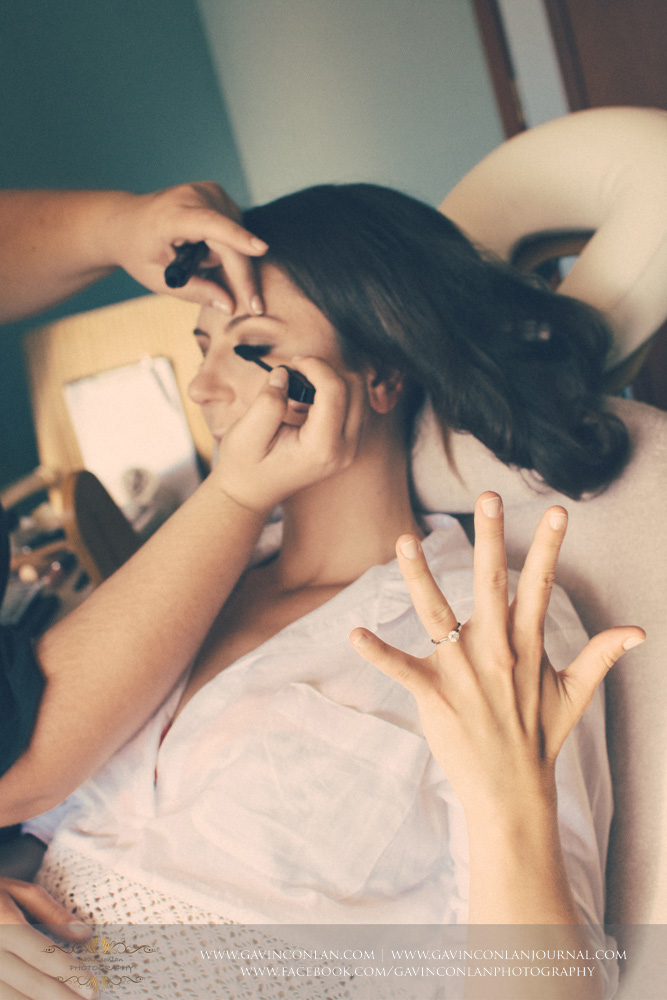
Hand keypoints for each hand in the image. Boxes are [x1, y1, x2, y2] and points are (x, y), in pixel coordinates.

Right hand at [0, 876, 95, 998]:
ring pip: (11, 997)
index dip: (67, 972)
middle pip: (30, 981)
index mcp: (4, 924)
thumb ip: (52, 913)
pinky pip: (1, 999)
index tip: (91, 987)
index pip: (41, 953)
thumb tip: (85, 933)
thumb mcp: (21, 892)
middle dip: (61, 996)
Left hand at [104, 182, 267, 312]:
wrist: (126, 221)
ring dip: (226, 260)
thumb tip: (230, 306)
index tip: (261, 249)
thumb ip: (196, 291)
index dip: (237, 238)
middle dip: (243, 276)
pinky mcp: (217, 194)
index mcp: (171, 215)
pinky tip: (203, 251)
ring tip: (197, 263)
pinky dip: (226, 247)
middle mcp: (193, 196)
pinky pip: (235, 230)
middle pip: (230, 241)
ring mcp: (208, 191)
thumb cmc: (139, 250)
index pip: (210, 224)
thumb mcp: (159, 279)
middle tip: (255, 307)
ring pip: (236, 238)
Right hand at [212, 358, 364, 512]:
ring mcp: (350, 449)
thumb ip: (268, 402)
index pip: (335, 391)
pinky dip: (335, 392)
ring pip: (360, 394)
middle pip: (356, 389)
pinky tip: (309, 400)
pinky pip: (354, 405)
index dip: (315, 366)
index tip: (292, 363)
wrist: (251, 492)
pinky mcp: (348, 443)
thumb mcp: (246, 434)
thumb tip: (285, 374)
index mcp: (322, 448)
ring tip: (301, 387)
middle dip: (327, 370)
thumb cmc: (246, 465)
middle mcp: (344, 450)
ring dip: (332, 380)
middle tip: (296, 371)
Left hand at [350, 491, 644, 820]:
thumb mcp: (574, 693)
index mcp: (526, 644)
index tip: (557, 510)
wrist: (512, 793)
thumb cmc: (540, 737)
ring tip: (404, 540)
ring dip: (420, 577)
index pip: (540, 586)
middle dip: (490, 539)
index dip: (549, 547)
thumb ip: (600, 655)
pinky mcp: (434, 695)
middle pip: (491, 584)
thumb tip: (639, 630)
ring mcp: (463, 672)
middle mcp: (495, 650)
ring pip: (437, 613)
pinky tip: (354, 635)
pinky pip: (401, 669)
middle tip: (488, 496)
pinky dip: (378, 653)